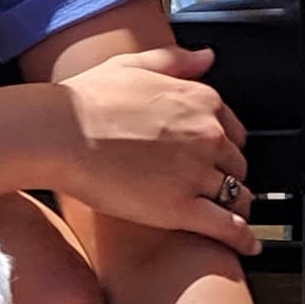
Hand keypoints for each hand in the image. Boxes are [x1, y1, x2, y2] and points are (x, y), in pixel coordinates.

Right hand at [49, 48, 257, 252]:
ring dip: (236, 207)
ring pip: (237, 196)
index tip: (212, 158)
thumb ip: (175, 60)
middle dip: (227, 176)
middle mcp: (207, 134)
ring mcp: (196, 172)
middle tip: (209, 188)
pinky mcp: (180, 207)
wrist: (58, 133)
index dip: (223, 147)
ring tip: (231, 218)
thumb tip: (207, 57)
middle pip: (237, 164)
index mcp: (200, 100)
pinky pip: (227, 225)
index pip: (234, 130)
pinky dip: (242, 238)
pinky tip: (246, 246)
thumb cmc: (84, 101)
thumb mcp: (131, 65)